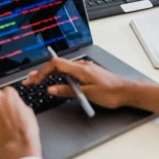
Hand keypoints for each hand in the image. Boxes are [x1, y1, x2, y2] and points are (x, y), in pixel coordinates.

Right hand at [23, 57, 140, 108]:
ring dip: (49, 73)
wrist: (128, 91)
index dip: (42, 71)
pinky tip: (56, 79)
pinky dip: (59, 75)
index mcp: (81, 69)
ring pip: (63, 68)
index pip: (56, 64)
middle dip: (42, 72)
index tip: (34, 80)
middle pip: (57, 65)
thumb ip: (68, 91)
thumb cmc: (111, 93)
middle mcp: (82, 66)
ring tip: (38, 78)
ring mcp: (85, 68)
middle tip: (30, 80)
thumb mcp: (88, 94)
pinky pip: (70, 71)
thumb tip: (52, 89)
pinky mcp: (88, 73)